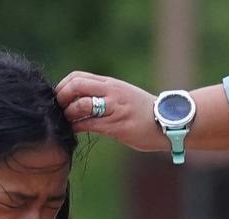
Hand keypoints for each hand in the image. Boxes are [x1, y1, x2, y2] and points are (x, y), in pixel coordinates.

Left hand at [55, 71, 169, 151]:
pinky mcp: (116, 126)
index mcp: (110, 83)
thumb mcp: (121, 95)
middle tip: (60, 110)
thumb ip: (103, 94)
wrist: (168, 122)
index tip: (60, 99)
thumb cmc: (143, 112)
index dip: (63, 86)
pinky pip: (89, 124)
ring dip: (68, 115)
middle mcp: (111, 92)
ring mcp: (113, 108)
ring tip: (68, 122)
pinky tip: (74, 131)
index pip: (77, 76)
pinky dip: (76, 128)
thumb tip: (78, 100)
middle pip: (75, 85)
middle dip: (61, 98)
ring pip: (80, 105)